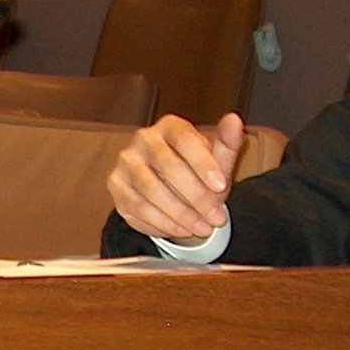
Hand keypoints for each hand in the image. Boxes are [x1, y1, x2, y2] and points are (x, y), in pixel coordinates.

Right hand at [107, 112, 244, 245]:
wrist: (175, 194)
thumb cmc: (199, 174)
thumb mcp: (218, 162)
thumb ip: (228, 143)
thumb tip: (234, 120)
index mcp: (169, 126)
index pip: (184, 139)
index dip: (203, 163)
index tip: (221, 186)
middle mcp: (143, 139)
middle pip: (167, 165)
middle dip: (196, 196)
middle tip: (216, 218)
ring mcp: (126, 162)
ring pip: (150, 189)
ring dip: (180, 213)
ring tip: (202, 228)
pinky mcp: (116, 185)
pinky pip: (137, 206)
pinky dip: (162, 222)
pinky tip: (181, 229)